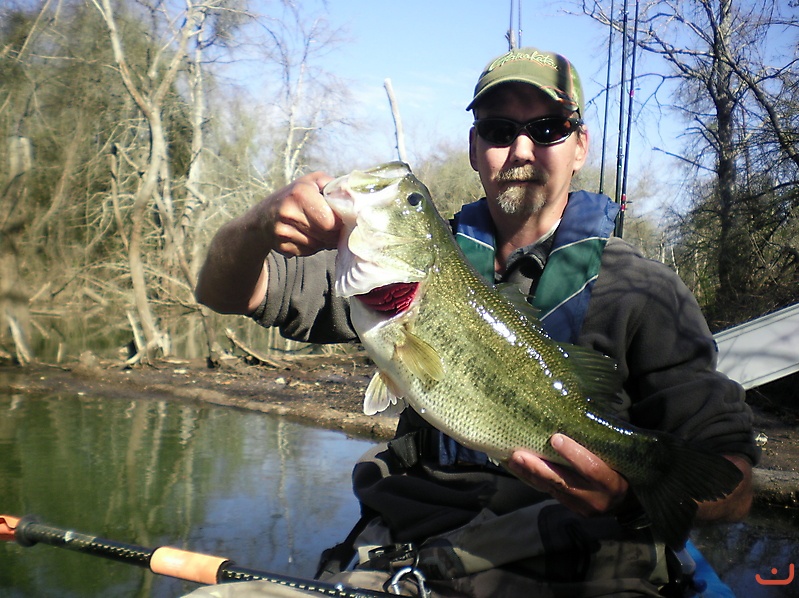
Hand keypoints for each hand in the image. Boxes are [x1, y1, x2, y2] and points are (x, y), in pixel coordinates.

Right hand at [264, 172, 340, 256]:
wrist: (263, 217)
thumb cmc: (295, 196)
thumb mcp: (313, 181)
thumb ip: (335, 186)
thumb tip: (355, 197)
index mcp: (300, 194)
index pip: (330, 221)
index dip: (338, 222)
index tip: (339, 219)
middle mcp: (288, 212)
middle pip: (326, 235)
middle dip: (333, 233)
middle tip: (332, 226)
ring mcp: (283, 232)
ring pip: (318, 245)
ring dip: (323, 241)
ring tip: (317, 229)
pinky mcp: (282, 247)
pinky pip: (308, 253)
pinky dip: (311, 247)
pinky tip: (306, 236)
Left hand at [508, 434, 628, 516]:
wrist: (629, 501)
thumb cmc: (624, 468)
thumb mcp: (620, 456)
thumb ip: (602, 442)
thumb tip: (579, 412)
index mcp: (614, 483)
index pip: (592, 469)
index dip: (574, 454)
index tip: (555, 438)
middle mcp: (598, 499)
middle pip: (565, 482)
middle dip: (540, 468)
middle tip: (520, 454)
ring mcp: (584, 508)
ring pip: (553, 489)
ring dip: (530, 474)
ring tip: (513, 459)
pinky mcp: (572, 509)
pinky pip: (550, 493)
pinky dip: (534, 480)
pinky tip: (519, 468)